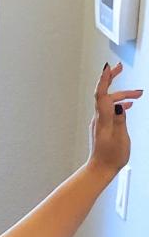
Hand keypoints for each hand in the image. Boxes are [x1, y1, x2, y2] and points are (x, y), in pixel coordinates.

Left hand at [88, 61, 141, 176]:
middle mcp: (98, 119)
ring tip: (138, 94)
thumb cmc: (110, 158)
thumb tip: (120, 106)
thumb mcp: (120, 139)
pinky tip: (128, 105)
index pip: (101, 95)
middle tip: (120, 67)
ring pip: (109, 102)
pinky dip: (119, 104)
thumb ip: (120, 120)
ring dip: (123, 96)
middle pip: (105, 95)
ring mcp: (99, 122)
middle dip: (114, 80)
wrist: (100, 170)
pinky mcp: (101, 126)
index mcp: (103, 120)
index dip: (104, 79)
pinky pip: (109, 110)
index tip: (108, 67)